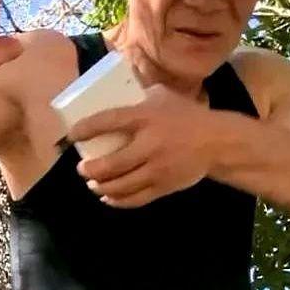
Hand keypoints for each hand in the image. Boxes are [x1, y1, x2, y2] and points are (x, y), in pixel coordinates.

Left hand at [69, 84, 217, 207]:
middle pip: (111, 164)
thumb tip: (113, 88)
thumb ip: (139, 95)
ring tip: (92, 183)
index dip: (86, 129)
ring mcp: (157, 168)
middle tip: (81, 168)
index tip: (72, 135)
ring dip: (100, 187)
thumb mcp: (163, 96)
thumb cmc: (186, 116)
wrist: (217, 142)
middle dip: (90, 169)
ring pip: (120, 185)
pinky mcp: (164, 186)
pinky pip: (135, 198)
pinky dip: (118, 201)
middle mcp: (150, 144)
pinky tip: (108, 197)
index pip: (108, 121)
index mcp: (146, 117)